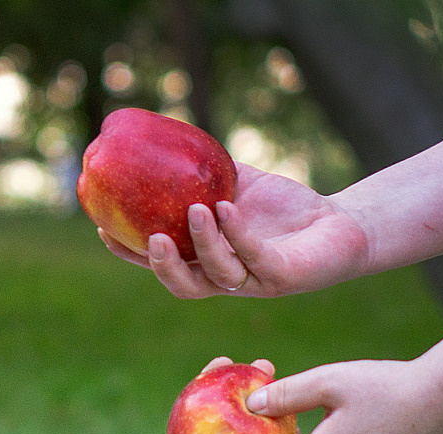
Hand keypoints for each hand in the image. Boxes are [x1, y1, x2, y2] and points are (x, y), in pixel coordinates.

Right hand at [99, 165, 369, 298]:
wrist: (339, 222)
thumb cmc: (283, 208)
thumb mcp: (237, 184)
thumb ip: (203, 172)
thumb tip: (161, 139)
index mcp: (208, 260)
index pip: (163, 263)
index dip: (132, 254)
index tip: (104, 229)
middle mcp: (227, 278)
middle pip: (184, 285)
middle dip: (162, 267)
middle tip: (152, 239)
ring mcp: (255, 281)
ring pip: (218, 274)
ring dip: (203, 244)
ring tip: (196, 209)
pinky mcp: (283, 276)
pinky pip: (255, 257)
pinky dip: (238, 233)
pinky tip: (228, 207)